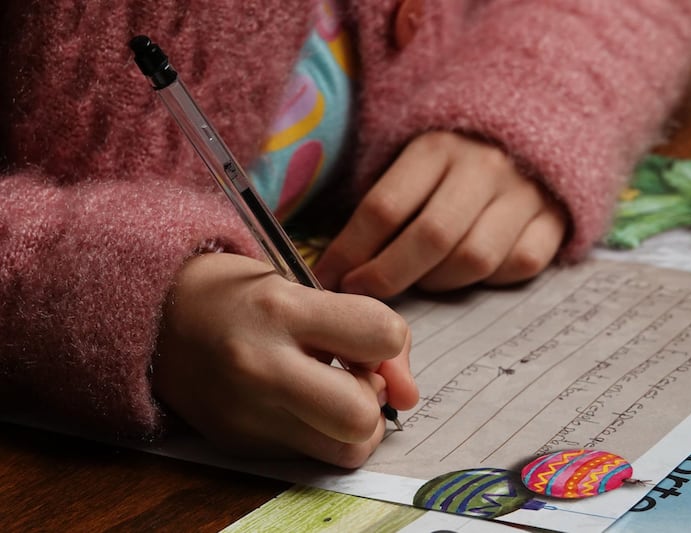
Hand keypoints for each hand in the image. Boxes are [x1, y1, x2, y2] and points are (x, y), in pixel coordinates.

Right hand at [153, 253, 417, 467]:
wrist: (154, 317)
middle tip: (356, 381)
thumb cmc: (237, 294)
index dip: (391, 342)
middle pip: (361, 415)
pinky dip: (317, 435)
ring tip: (330, 397)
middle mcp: (261, 366)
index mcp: (281, 308)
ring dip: (353, 427)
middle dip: (375, 401)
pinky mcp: (239, 444)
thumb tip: (408, 393)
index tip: (370, 343)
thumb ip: (359, 327)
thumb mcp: (298, 286)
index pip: (381, 334)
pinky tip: (296, 405)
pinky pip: (309, 457)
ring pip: (344, 451)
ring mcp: (246, 414)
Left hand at [314, 132, 566, 297]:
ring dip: (437, 281)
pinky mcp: (555, 218)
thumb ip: (383, 200)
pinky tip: (469, 270)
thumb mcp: (413, 157)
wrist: (535, 122)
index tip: (330, 276)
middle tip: (364, 294)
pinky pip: (519, 265)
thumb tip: (337, 264)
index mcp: (437, 146)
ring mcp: (525, 193)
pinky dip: (490, 278)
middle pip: (430, 239)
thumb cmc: (456, 153)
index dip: (350, 251)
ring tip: (419, 277)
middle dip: (387, 277)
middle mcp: (484, 167)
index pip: (384, 207)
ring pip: (474, 259)